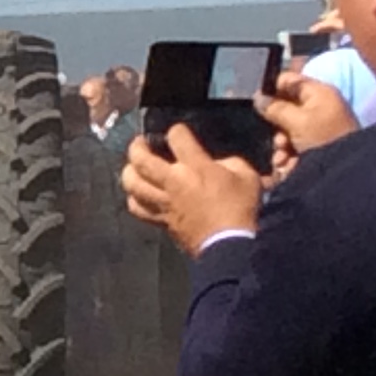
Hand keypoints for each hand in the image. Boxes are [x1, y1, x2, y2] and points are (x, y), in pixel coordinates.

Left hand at [121, 123, 264, 255]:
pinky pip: (137, 208)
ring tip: (133, 167)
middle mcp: (173, 181)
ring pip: (132, 183)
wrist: (229, 244)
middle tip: (140, 143)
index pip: (177, 138)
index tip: (178, 132)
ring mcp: (163, 202)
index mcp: (195, 167)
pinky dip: (133, 199)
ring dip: (129, 172)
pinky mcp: (160, 220)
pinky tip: (138, 195)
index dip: (176, 131)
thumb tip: (217, 163)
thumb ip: (230, 163)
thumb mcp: (246, 177)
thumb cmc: (241, 209)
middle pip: (141, 159)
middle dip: (137, 146)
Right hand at [259, 74, 358, 163]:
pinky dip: (288, 153)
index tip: (258, 104)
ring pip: (287, 127)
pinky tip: (287, 164)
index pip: (289, 80)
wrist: (346, 170)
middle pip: (285, 106)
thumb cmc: (324, 139)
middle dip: (275, 124)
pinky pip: (295, 142)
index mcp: (318, 93)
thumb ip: (275, 108)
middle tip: (277, 139)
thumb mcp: (297, 121)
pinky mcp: (317, 143)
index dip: (271, 89)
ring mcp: (318, 125)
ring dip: (281, 143)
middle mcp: (318, 106)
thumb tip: (258, 98)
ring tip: (282, 157)